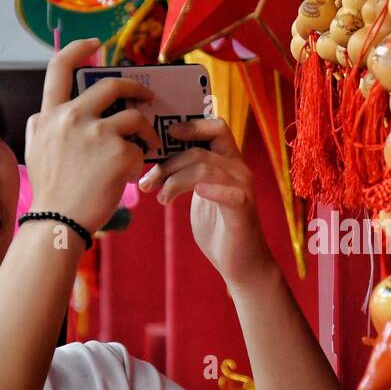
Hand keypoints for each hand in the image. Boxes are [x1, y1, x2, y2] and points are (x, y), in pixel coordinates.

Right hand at [24, 39, 153, 234]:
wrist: (59, 221)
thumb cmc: (51, 190)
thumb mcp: (35, 148)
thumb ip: (44, 124)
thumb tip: (50, 110)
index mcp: (50, 114)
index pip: (59, 67)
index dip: (79, 49)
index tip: (96, 44)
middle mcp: (72, 117)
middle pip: (112, 85)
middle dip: (135, 88)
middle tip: (148, 96)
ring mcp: (97, 134)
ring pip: (134, 118)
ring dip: (144, 131)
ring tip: (145, 147)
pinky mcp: (119, 153)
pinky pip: (139, 149)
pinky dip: (138, 163)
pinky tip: (129, 177)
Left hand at [137, 117, 276, 291]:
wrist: (240, 263)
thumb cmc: (218, 228)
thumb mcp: (199, 194)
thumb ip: (187, 174)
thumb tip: (156, 161)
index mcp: (229, 162)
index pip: (215, 127)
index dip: (190, 126)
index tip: (164, 136)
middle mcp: (239, 169)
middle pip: (200, 148)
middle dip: (168, 162)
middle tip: (147, 181)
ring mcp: (243, 188)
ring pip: (204, 167)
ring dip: (173, 180)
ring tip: (159, 198)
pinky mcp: (243, 209)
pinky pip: (226, 192)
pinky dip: (206, 190)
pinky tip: (184, 198)